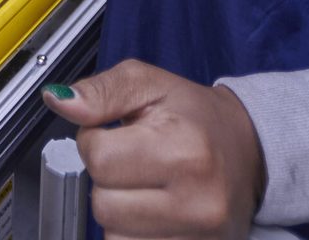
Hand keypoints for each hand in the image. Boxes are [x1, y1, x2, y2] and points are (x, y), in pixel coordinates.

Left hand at [42, 60, 264, 238]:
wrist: (249, 149)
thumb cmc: (196, 116)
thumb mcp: (148, 83)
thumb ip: (100, 92)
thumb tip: (59, 100)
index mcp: (184, 149)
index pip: (98, 158)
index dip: (95, 142)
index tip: (117, 135)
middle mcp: (197, 200)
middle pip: (103, 204)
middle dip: (107, 180)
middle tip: (134, 162)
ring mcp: (199, 236)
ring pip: (113, 236)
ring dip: (119, 211)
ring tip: (146, 186)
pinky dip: (133, 234)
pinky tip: (153, 211)